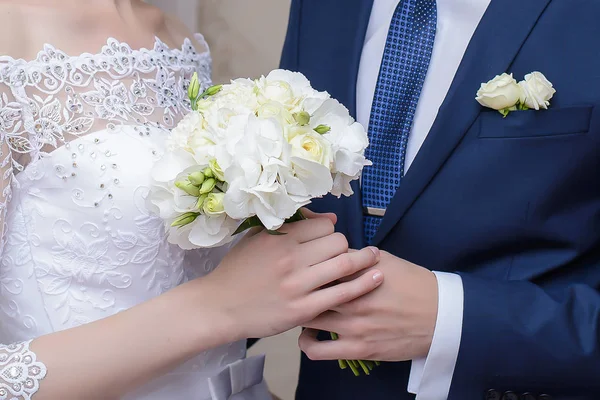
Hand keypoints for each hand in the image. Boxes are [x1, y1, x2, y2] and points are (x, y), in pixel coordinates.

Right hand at [203, 211, 383, 340]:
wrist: (220, 306)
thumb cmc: (238, 271)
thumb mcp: (258, 238)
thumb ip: (291, 226)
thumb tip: (328, 219)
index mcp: (280, 238)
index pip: (323, 226)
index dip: (330, 231)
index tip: (328, 240)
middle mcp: (291, 258)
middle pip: (337, 242)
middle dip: (344, 246)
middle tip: (343, 254)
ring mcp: (298, 285)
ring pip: (344, 264)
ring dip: (364, 260)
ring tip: (375, 258)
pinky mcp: (303, 309)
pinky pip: (342, 294)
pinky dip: (363, 285)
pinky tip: (377, 278)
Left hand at [298, 250, 437, 361]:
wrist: (440, 316)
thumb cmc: (413, 284)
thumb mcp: (385, 261)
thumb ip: (355, 257)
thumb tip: (332, 251)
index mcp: (357, 273)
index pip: (318, 265)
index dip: (306, 266)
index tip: (302, 267)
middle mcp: (351, 298)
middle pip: (307, 290)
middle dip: (299, 289)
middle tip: (297, 290)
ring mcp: (352, 325)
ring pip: (307, 319)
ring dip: (300, 315)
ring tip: (302, 312)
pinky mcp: (357, 348)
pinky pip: (318, 351)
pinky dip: (308, 344)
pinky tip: (310, 337)